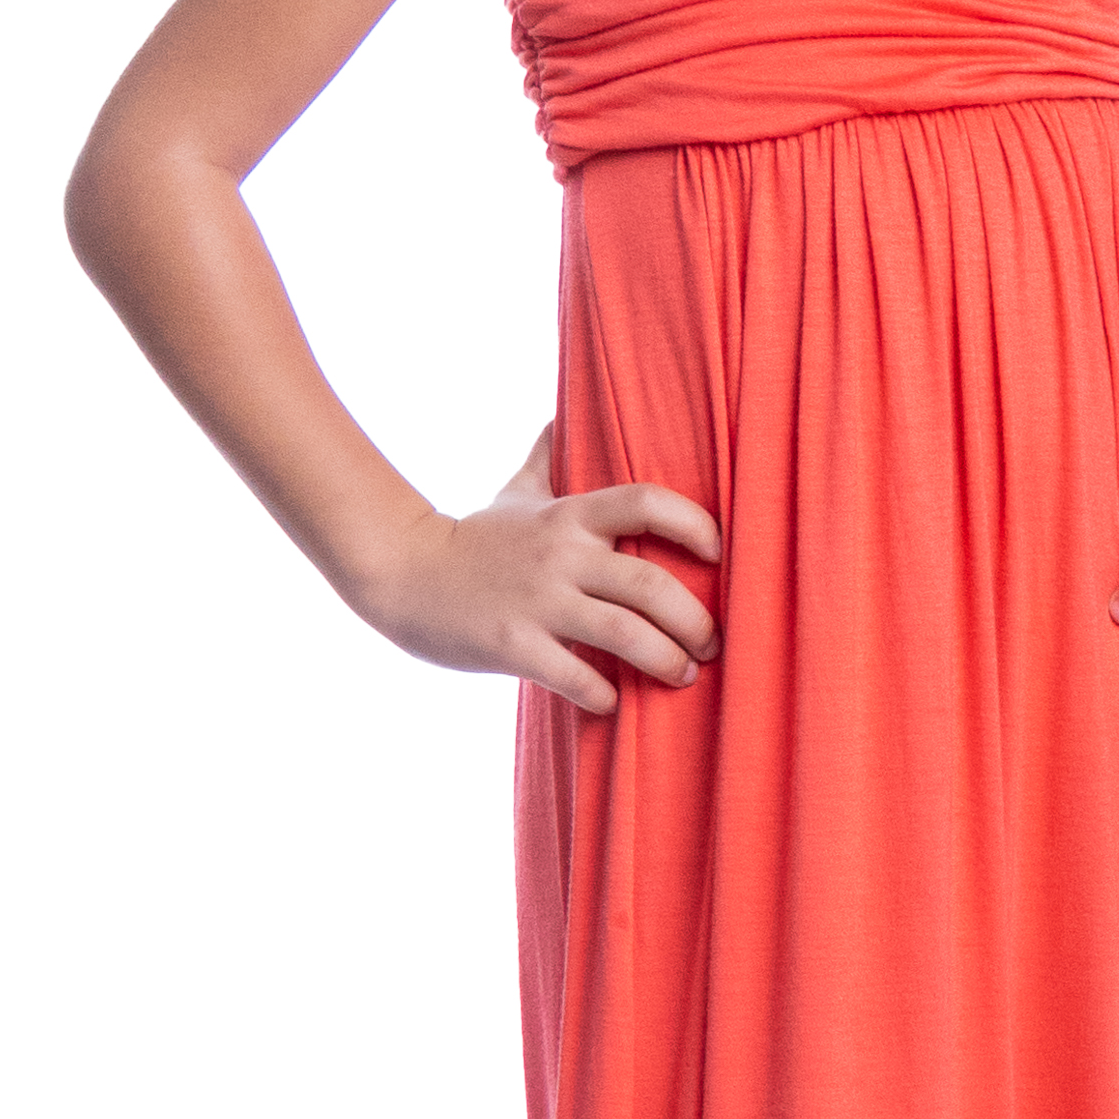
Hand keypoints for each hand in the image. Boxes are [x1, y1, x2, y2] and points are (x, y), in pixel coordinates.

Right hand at [351, 422, 720, 715]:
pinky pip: (576, 677)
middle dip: (694, 619)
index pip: (646, 501)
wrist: (399, 573)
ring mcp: (537, 602)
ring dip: (665, 661)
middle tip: (712, 643)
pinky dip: (604, 695)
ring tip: (684, 675)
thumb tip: (560, 417)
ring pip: (624, 634)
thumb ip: (547, 459)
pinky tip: (614, 702)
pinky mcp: (513, 645)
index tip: (719, 554)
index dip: (695, 524)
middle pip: (649, 583)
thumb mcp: (514, 493)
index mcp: (569, 515)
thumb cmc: (470, 539)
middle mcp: (560, 554)